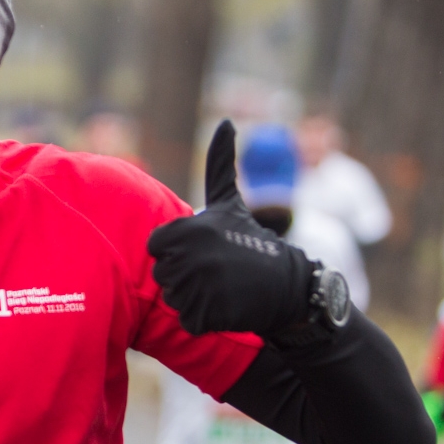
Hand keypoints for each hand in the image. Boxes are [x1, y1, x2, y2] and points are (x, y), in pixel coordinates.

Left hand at [147, 120, 315, 335]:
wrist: (288, 287)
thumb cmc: (250, 242)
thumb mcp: (231, 202)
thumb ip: (219, 164)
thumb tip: (226, 122)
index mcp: (188, 229)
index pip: (156, 247)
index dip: (177, 251)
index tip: (202, 250)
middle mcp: (191, 257)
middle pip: (163, 274)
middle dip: (185, 276)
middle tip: (216, 271)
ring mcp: (200, 288)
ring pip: (173, 299)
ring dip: (194, 298)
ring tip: (221, 288)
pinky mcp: (209, 316)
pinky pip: (188, 321)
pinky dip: (204, 319)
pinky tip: (226, 306)